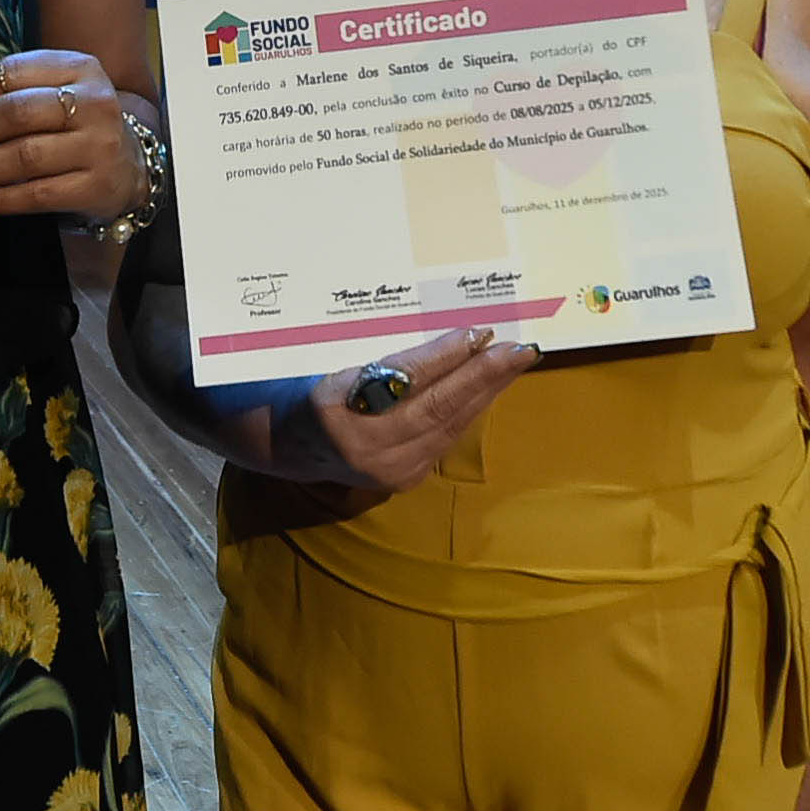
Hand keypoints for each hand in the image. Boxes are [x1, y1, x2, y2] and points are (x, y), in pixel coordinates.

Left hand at [0, 51, 148, 220]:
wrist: (131, 167)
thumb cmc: (78, 126)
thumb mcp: (57, 94)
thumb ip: (13, 95)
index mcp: (79, 68)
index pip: (12, 73)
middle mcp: (94, 103)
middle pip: (16, 113)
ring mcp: (99, 145)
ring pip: (23, 156)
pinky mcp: (96, 186)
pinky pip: (35, 194)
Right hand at [257, 327, 538, 515]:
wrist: (290, 447)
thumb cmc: (310, 389)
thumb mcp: (333, 362)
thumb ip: (380, 355)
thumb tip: (445, 335)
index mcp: (337, 409)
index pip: (403, 380)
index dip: (443, 356)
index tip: (477, 332)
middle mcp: (365, 446)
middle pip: (436, 407)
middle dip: (483, 375)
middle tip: (519, 348)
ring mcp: (387, 469)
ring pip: (449, 425)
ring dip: (486, 391)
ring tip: (514, 362)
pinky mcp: (405, 479)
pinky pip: (446, 438)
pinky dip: (470, 409)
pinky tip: (490, 388)